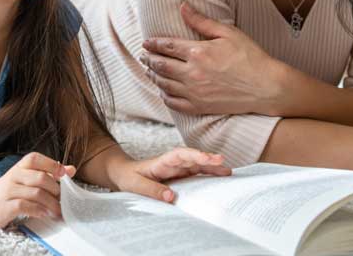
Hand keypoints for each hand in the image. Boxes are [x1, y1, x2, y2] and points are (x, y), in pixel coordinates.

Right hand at [0, 152, 75, 228]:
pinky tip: (45, 214)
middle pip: (40, 178)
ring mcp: (8, 191)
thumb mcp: (28, 178)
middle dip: (55, 190)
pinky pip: (25, 206)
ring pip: (35, 194)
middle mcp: (14, 175)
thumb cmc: (11, 190)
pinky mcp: (5, 206)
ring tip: (58, 211)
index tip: (64, 176)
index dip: (52, 165)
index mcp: (20, 166)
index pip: (35, 159)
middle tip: (64, 200)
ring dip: (51, 204)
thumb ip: (49, 173)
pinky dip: (38, 210)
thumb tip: (71, 169)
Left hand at [114, 148, 230, 202]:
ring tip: (228, 172)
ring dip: (211, 167)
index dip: (193, 155)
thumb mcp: (135, 185)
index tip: (205, 158)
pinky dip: (208, 174)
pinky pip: (196, 173)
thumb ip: (152, 190)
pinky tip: (220, 177)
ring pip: (197, 165)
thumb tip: (171, 197)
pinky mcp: (180, 176)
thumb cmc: (129, 177)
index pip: (179, 155)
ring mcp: (178, 169)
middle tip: (222, 162)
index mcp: (162, 162)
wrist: (124, 174)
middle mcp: (172, 163)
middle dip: (207, 159)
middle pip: (192, 158)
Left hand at [141, 2, 290, 115]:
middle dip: (149, 60)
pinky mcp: (200, 107)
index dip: (153, 44)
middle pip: (161, 65)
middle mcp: (192, 73)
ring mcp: (195, 92)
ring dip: (154, 77)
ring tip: (149, 71)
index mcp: (198, 52)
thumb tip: (183, 6)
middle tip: (143, 56)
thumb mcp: (228, 33)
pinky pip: (174, 103)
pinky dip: (165, 97)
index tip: (146, 42)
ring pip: (164, 84)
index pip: (167, 46)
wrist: (266, 87)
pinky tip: (163, 92)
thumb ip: (202, 21)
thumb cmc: (250, 57)